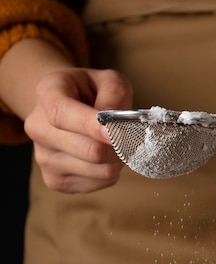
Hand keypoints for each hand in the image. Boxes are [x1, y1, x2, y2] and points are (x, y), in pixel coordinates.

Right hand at [24, 67, 132, 192]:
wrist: (68, 108)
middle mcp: (38, 128)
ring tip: (113, 144)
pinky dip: (110, 171)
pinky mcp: (55, 181)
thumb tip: (116, 126)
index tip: (116, 134)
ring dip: (117, 159)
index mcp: (47, 93)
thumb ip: (115, 95)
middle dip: (119, 146)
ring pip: (100, 170)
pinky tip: (102, 157)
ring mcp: (44, 158)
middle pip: (90, 151)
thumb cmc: (91, 92)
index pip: (62, 114)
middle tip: (128, 136)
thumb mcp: (108, 80)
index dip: (91, 127)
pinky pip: (99, 183)